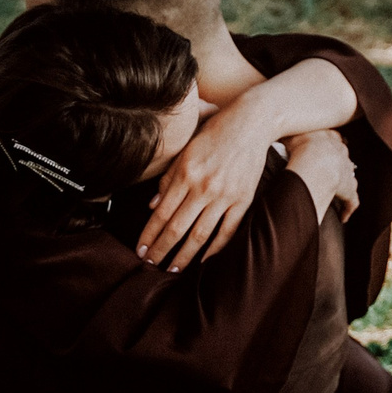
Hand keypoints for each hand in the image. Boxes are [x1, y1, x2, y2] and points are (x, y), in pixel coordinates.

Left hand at [138, 103, 274, 270]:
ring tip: (173, 269)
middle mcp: (203, 187)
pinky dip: (215, 249)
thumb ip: (168, 179)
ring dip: (184, 255)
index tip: (140, 250)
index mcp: (186, 173)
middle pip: (177, 227)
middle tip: (150, 265)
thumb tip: (152, 207)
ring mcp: (225, 195)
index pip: (161, 213)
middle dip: (161, 249)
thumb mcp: (185, 150)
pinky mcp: (243, 200)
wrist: (251, 123)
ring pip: (200, 234)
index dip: (149, 235)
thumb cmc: (214, 134)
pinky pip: (227, 231)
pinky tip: (203, 261)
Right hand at [284, 128, 359, 224]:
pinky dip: (348, 209)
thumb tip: (273, 130)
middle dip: (338, 160)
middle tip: (329, 167)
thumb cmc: (301, 147)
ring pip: (349, 177)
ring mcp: (347, 172)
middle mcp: (341, 153)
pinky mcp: (349, 191)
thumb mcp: (290, 135)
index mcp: (329, 138)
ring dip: (344, 182)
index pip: (333, 137)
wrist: (315, 162)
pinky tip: (343, 217)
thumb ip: (284, 133)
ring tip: (336, 190)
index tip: (326, 143)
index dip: (330, 140)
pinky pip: (351, 201)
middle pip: (343, 155)